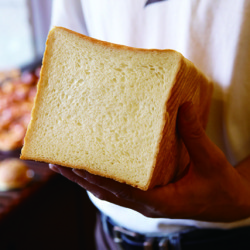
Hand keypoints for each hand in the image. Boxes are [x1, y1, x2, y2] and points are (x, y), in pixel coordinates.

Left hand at [49, 102, 249, 221]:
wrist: (231, 205)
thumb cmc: (222, 188)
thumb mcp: (210, 161)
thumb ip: (194, 134)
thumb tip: (182, 105)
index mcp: (159, 200)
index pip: (119, 190)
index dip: (94, 176)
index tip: (71, 163)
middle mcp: (146, 204)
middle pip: (104, 191)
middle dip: (78, 178)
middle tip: (54, 162)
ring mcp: (145, 202)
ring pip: (107, 191)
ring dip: (84, 179)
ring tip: (63, 164)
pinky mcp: (147, 196)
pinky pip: (116, 189)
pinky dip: (99, 179)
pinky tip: (89, 169)